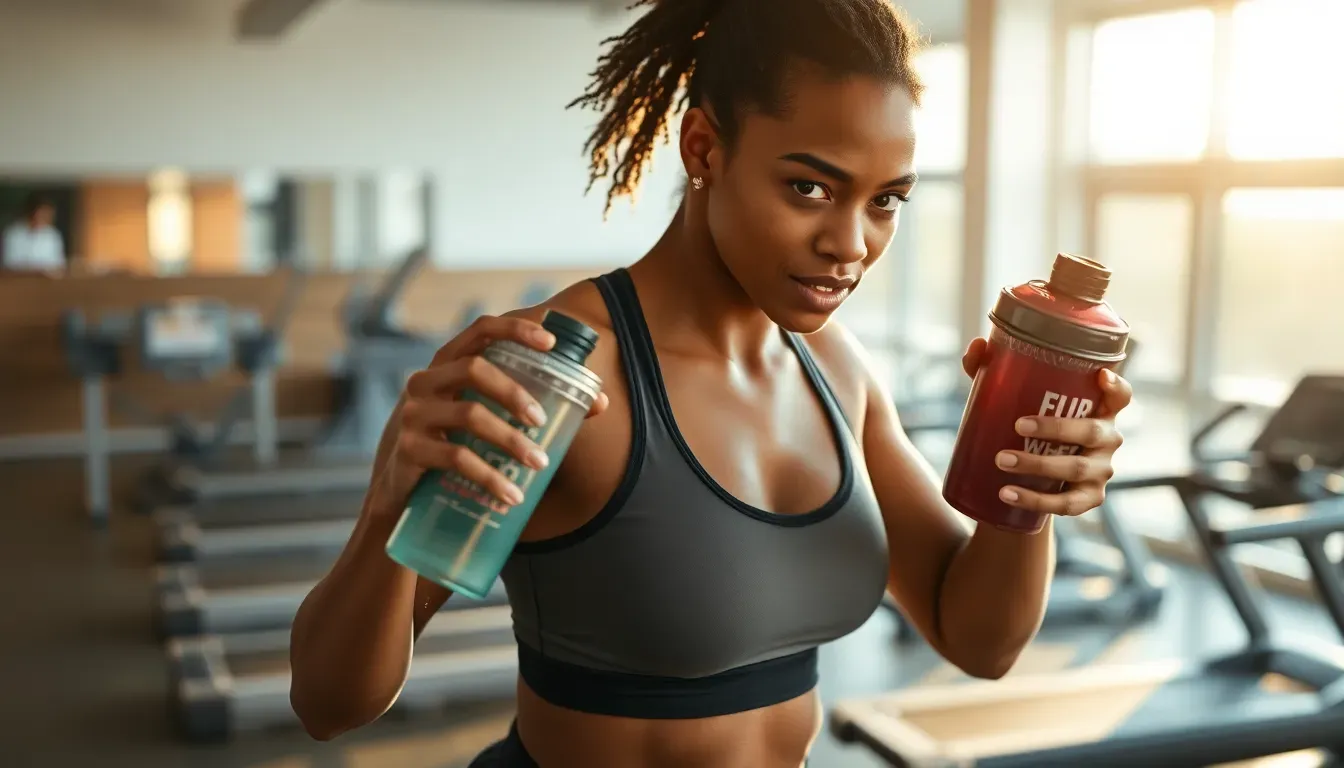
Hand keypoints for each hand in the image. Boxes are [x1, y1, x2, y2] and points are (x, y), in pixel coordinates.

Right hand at [369, 313, 608, 516]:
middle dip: (515, 392)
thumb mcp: (482, 418)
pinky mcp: (409, 450)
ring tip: (539, 464)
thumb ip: (532, 406)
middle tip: (542, 421)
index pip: (479, 329)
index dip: (515, 329)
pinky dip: (489, 478)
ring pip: (469, 415)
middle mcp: (425, 381)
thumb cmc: (453, 445)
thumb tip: (600, 402)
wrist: (399, 494)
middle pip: (474, 369)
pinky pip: (455, 458)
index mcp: (447, 365)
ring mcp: (413, 414)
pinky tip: (510, 496)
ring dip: (510, 441)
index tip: (551, 343)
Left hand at [961, 337, 1131, 517]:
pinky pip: (1065, 503)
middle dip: (1056, 428)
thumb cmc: (1029, 428)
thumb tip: (978, 345)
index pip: (1120, 396)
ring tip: (1001, 460)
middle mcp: (1108, 440)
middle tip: (1017, 425)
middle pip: (1093, 431)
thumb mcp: (1016, 400)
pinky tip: (1006, 493)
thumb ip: (995, 371)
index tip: (1101, 377)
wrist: (1032, 480)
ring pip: (1075, 468)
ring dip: (1038, 464)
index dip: (1117, 387)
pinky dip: (1034, 500)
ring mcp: (1101, 472)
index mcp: (1099, 411)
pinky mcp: (1089, 499)